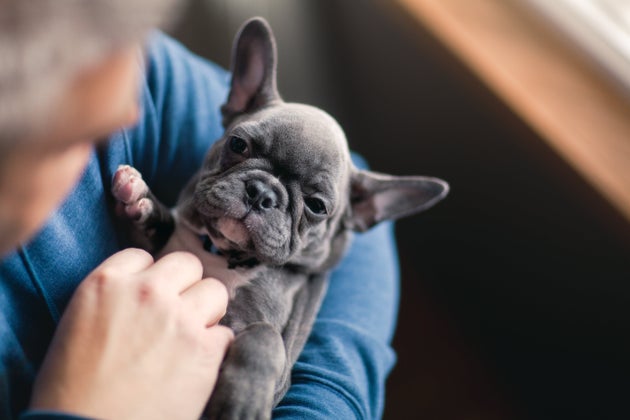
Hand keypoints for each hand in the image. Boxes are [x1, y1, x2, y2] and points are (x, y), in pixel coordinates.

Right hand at [29, 248, 232, 419]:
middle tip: (177, 314)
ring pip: (215, 291)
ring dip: (207, 312)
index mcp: (106, 283)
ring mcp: (178, 318)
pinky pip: (226, 333)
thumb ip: (114, 297)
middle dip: (185, 286)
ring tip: (191, 338)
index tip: (148, 299)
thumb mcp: (77, 324)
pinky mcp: (204, 349)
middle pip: (187, 264)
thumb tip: (145, 292)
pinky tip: (195, 366)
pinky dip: (215, 348)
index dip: (149, 278)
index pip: (143, 256)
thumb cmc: (71, 389)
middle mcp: (145, 292)